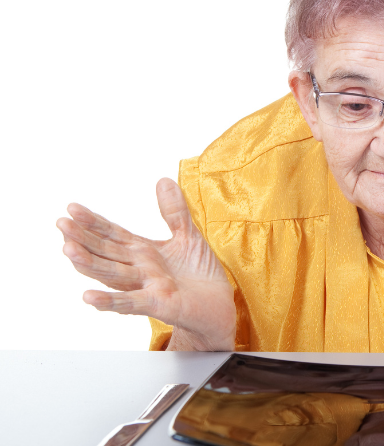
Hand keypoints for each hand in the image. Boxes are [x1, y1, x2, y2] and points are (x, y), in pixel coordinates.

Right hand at [57, 178, 234, 350]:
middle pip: (106, 252)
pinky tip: (89, 297)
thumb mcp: (188, 236)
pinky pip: (131, 303)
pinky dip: (110, 300)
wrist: (219, 306)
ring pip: (112, 274)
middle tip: (61, 224)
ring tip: (67, 249)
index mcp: (143, 252)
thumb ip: (174, 211)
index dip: (93, 222)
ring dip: (90, 263)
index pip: (113, 234)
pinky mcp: (158, 304)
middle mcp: (139, 269)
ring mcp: (146, 287)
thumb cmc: (200, 275)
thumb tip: (163, 180)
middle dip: (83, 238)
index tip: (72, 208)